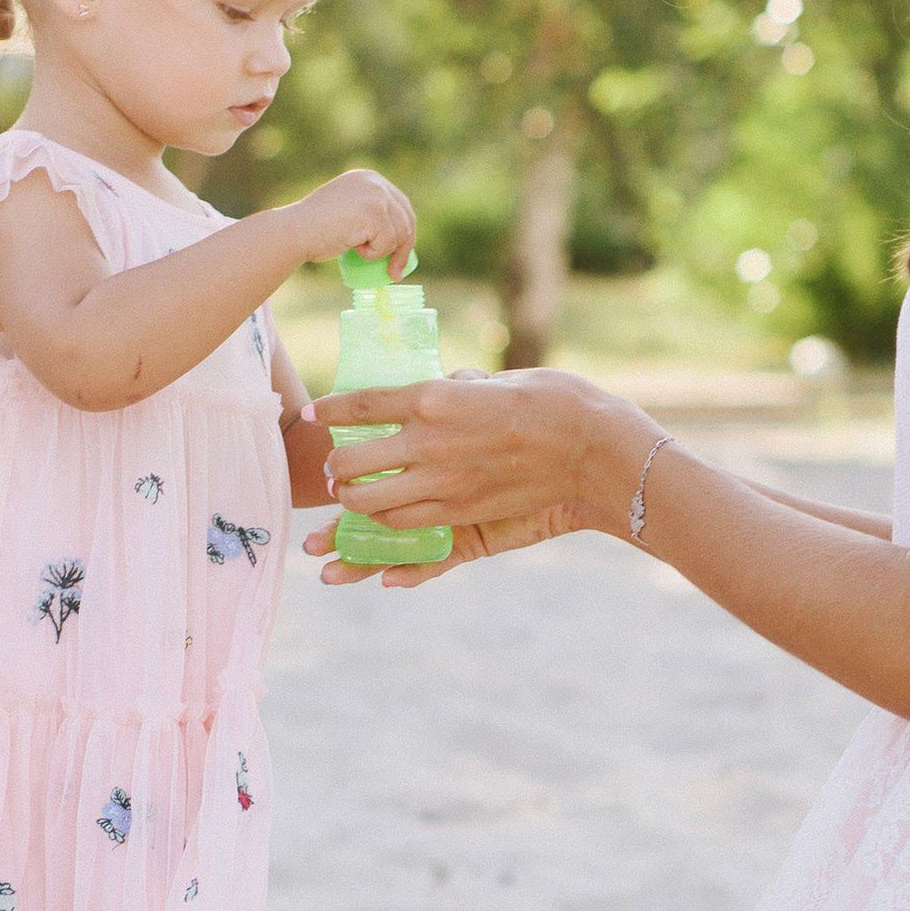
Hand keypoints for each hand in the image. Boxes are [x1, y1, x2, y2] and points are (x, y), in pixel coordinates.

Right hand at [291, 168, 415, 274]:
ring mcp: (376, 195)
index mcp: (369, 178)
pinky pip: (387, 244)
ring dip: (382, 251)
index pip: (401, 206)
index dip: (404, 233)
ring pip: (400, 234)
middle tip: (395, 273)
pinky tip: (352, 246)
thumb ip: (368, 213)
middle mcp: (375, 181)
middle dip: (403, 249)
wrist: (295, 231)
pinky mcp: (375, 212)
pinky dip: (372, 254)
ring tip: (356, 249)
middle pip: (407, 220)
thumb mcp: (347, 211)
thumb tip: (397, 236)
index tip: (400, 256)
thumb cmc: (314, 229)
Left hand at [310, 367, 649, 585]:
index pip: (361, 406)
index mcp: (434, 398)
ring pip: (372, 506)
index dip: (331, 413)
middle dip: (337, 469)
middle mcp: (429, 443)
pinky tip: (381, 528)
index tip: (315, 415)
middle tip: (337, 468)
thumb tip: (447, 382)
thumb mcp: (500, 379)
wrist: (594, 449)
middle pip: (354, 465)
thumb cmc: (556, 401)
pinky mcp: (463, 515)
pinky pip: (407, 528)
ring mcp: (444, 484)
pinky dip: (386, 530)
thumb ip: (464, 384)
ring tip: (352, 499)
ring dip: (353, 505)